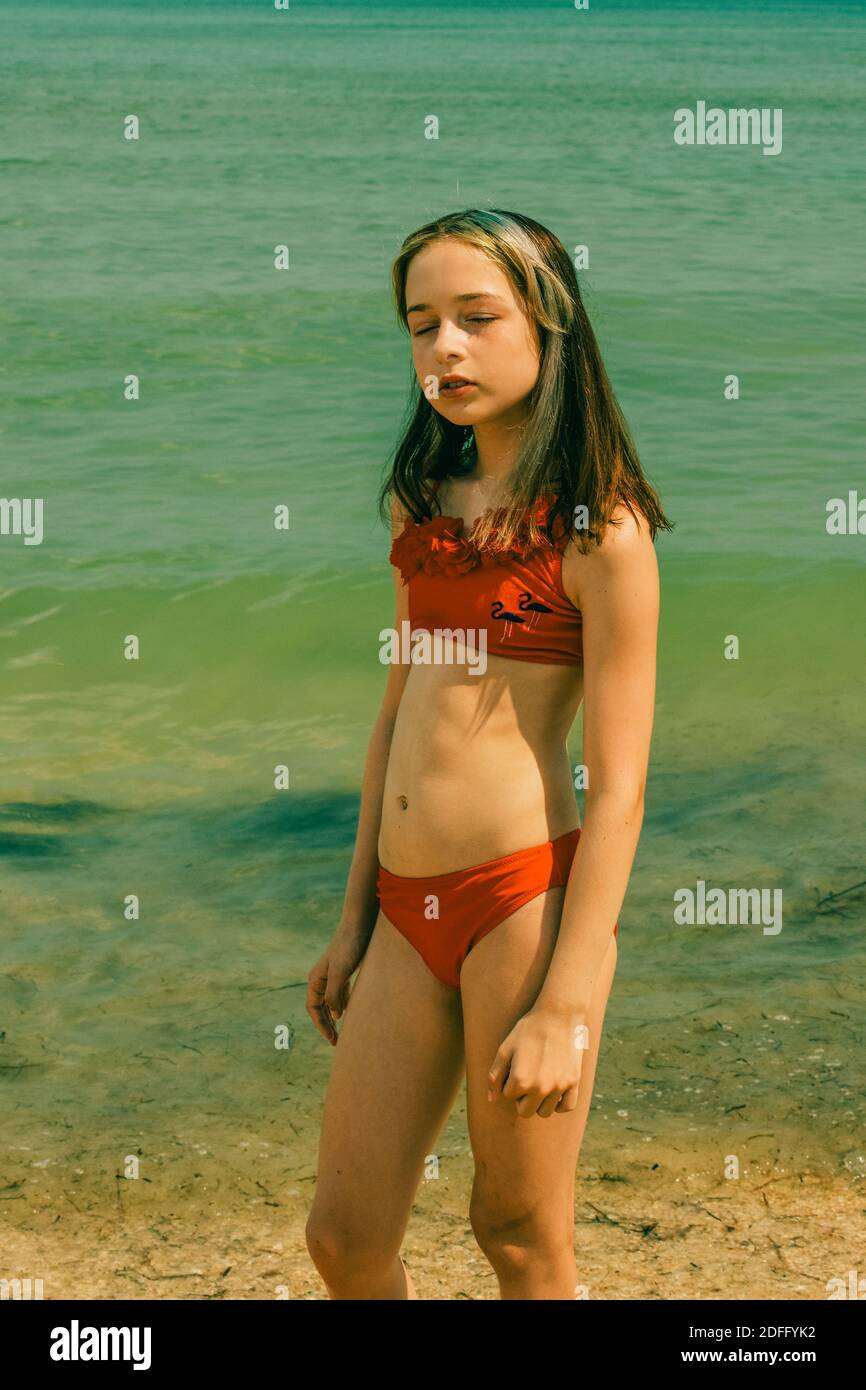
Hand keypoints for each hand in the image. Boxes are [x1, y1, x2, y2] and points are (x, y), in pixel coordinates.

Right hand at [305, 925, 370, 1045]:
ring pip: (331, 1000)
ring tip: (342, 1031)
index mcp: (316, 979)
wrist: (360, 923)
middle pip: (320, 1007)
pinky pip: (341, 993)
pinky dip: (344, 1004)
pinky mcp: (345, 969)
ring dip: (335, 1016)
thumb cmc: (349, 946)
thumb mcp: (340, 973)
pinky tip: (351, 1011)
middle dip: (326, 1024)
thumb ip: (334, 995)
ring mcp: (333, 974)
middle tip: (336, 1041)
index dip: (321, 1026)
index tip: (333, 1040)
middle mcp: (322, 978)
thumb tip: (334, 1015)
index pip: (313, 1009)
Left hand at [487, 1008, 588, 1117]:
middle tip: (525, 1078)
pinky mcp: (574, 1082)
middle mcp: (540, 1088)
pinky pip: (567, 1107)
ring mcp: (558, 1087)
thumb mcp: (505, 1049)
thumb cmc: (529, 1029)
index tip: (515, 1068)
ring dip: (539, 1102)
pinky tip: (554, 1092)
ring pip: (544, 1112)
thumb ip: (495, 1076)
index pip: (508, 1096)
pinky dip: (559, 1105)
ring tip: (539, 1082)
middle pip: (525, 1111)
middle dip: (521, 1098)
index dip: (509, 1083)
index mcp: (520, 1081)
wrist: (558, 1014)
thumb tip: (492, 1100)